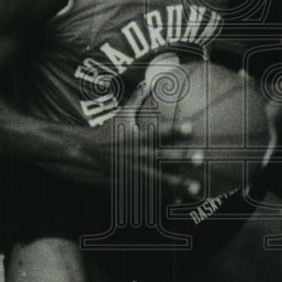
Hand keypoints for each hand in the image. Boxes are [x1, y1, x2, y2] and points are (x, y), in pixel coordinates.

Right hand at [40, 112, 199, 202]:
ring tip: (196, 188)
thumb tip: (147, 81)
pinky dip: (165, 197)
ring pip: (160, 179)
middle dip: (180, 158)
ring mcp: (135, 172)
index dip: (174, 129)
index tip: (191, 127)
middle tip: (199, 158)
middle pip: (162, 156)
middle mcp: (138, 154)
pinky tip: (180, 200)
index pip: (159, 132)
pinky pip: (150, 192)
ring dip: (178, 184)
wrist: (82, 155)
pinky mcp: (131, 184)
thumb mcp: (120, 115)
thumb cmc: (105, 133)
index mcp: (137, 137)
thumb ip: (136, 99)